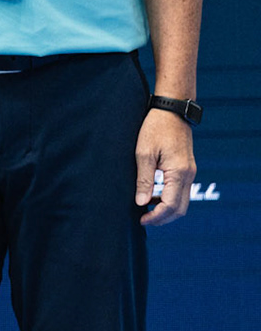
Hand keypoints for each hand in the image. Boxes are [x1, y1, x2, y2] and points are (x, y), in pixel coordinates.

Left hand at [135, 107, 195, 224]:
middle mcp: (188, 175)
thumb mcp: (143, 153)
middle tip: (143, 219)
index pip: (171, 206)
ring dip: (166, 209)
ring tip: (145, 208)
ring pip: (182, 201)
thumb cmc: (155, 128)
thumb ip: (144, 179)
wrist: (172, 110)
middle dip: (163, 218)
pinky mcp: (187, 168)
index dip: (156, 216)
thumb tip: (141, 203)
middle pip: (180, 208)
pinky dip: (169, 198)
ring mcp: (190, 172)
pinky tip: (153, 196)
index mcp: (178, 173)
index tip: (141, 219)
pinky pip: (181, 191)